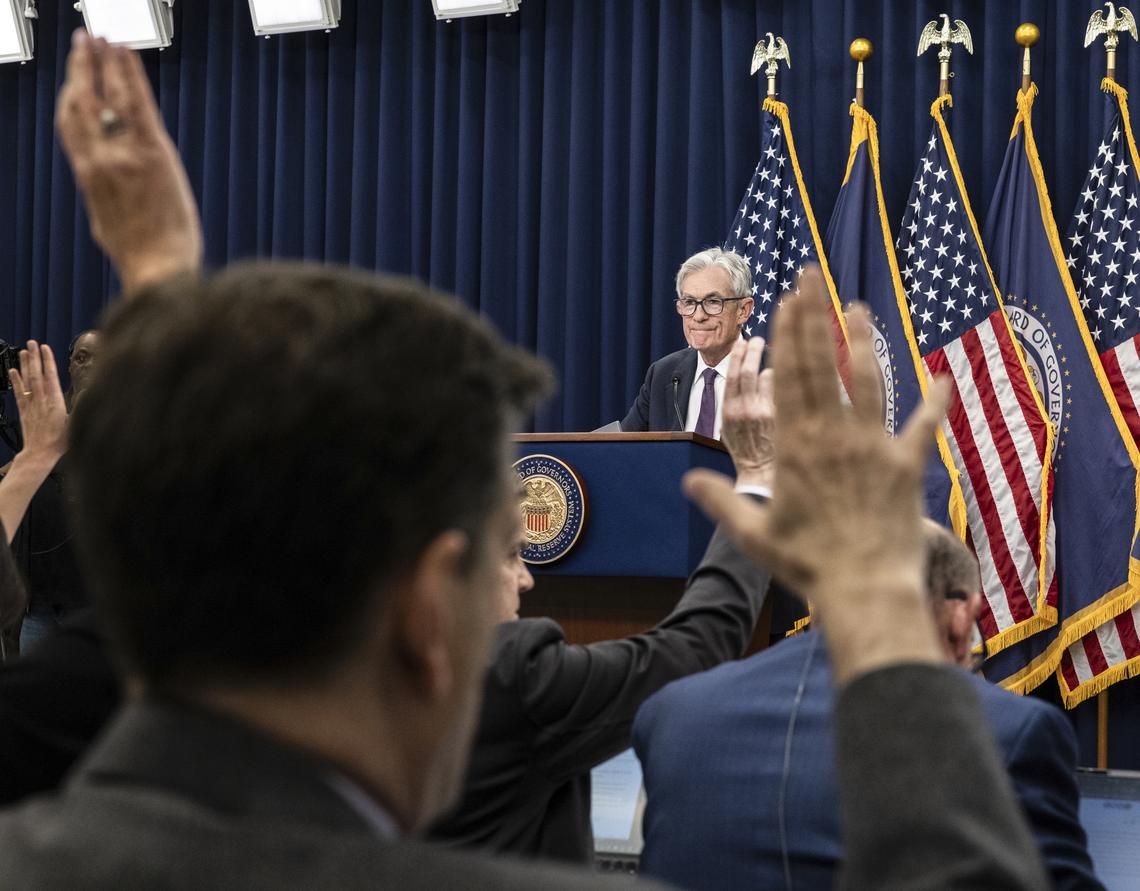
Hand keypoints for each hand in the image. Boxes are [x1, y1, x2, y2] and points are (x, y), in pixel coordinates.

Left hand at [9, 341, 67, 466]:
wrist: (41, 454)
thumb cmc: (60, 441)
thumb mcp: (76, 423)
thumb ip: (79, 406)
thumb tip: (86, 392)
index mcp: (56, 402)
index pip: (51, 376)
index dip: (48, 361)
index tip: (45, 348)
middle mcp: (41, 400)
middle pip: (37, 374)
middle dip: (34, 357)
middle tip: (32, 342)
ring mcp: (31, 404)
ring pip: (27, 380)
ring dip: (24, 365)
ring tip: (23, 351)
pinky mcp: (23, 410)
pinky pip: (18, 392)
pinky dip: (15, 380)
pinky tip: (13, 371)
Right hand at [55, 32, 202, 293]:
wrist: (157, 267)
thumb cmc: (140, 254)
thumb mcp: (107, 222)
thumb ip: (104, 195)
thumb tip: (105, 188)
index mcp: (87, 176)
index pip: (70, 124)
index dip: (69, 95)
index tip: (72, 79)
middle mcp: (99, 159)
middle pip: (81, 101)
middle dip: (81, 68)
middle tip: (83, 42)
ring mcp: (124, 153)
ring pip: (107, 96)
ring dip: (104, 62)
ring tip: (103, 39)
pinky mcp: (153, 152)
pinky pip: (137, 103)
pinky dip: (130, 75)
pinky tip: (126, 54)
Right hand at [683, 268, 950, 683]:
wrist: (865, 586)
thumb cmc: (806, 564)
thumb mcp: (753, 536)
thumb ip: (721, 502)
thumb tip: (689, 480)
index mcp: (796, 446)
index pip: (789, 377)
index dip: (788, 336)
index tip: (786, 302)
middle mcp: (834, 435)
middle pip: (821, 365)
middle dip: (814, 317)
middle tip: (812, 277)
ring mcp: (873, 446)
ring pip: (866, 381)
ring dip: (861, 341)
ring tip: (857, 307)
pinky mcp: (906, 465)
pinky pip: (923, 426)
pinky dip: (935, 402)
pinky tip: (945, 378)